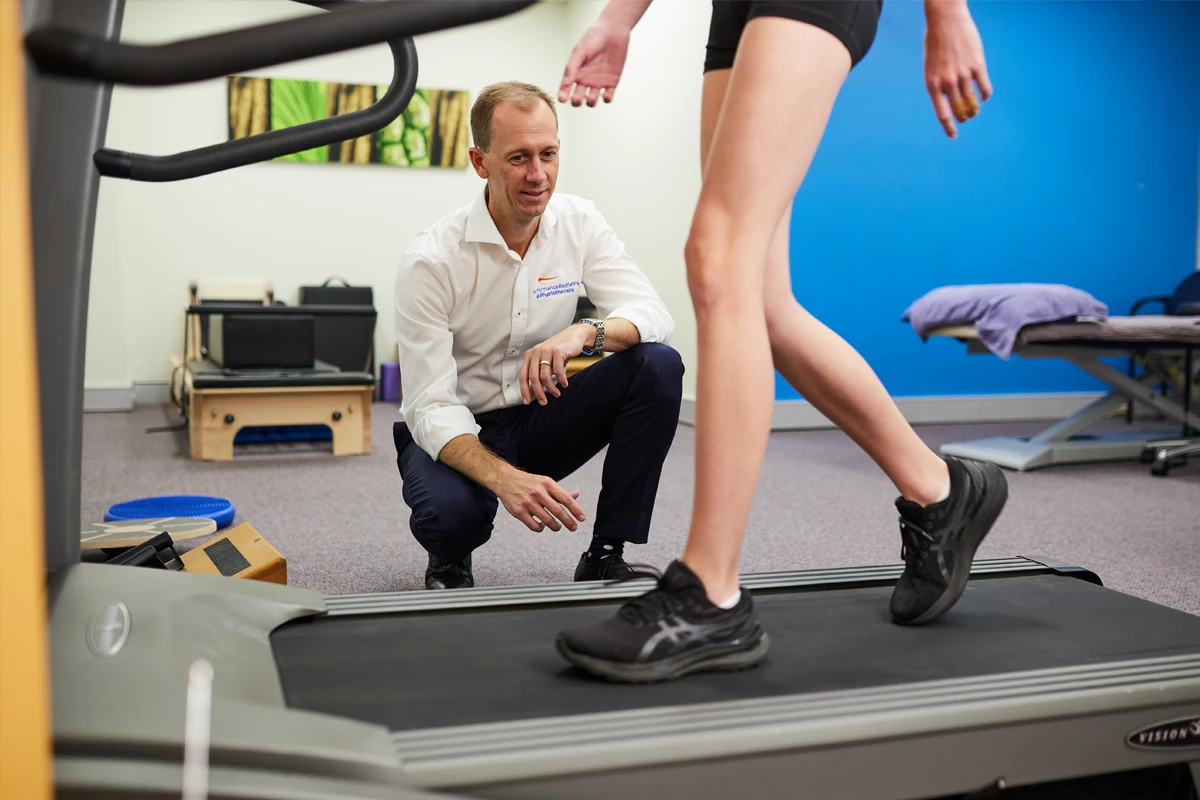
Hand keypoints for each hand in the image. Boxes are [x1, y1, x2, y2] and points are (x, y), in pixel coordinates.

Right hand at [496, 469, 586, 531]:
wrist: (506, 480)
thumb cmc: (528, 482)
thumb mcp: (545, 482)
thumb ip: (560, 492)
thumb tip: (576, 495)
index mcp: (547, 484)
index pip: (565, 499)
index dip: (576, 510)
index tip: (582, 518)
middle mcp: (538, 493)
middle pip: (558, 511)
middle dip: (568, 521)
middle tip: (574, 527)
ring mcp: (528, 502)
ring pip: (547, 520)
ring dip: (555, 526)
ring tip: (558, 527)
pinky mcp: (519, 512)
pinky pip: (534, 525)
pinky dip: (541, 528)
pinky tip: (542, 526)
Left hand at [520, 324, 590, 405]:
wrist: (573, 335)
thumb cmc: (558, 352)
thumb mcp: (545, 361)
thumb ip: (538, 373)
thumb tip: (533, 392)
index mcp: (530, 356)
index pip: (523, 376)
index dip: (524, 390)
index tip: (527, 401)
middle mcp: (536, 352)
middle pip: (533, 378)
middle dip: (538, 392)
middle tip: (544, 402)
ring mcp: (546, 351)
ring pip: (545, 376)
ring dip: (551, 388)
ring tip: (557, 393)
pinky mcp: (558, 351)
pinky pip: (557, 370)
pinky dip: (561, 380)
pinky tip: (564, 384)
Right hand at [558, 19, 630, 106]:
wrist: (613, 31)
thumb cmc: (593, 38)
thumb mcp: (580, 51)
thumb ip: (572, 67)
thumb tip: (565, 84)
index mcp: (575, 73)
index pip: (566, 88)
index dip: (563, 95)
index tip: (562, 99)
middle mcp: (585, 80)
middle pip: (578, 98)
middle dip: (576, 101)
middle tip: (576, 98)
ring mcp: (598, 82)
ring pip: (592, 100)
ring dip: (590, 101)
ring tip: (590, 97)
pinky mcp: (612, 83)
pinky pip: (609, 97)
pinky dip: (607, 99)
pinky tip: (605, 95)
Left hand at [923, 4, 992, 137]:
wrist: (945, 20)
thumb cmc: (935, 43)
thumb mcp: (930, 67)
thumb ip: (939, 83)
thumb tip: (949, 99)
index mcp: (932, 84)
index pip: (942, 113)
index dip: (949, 127)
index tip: (953, 136)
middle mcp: (947, 83)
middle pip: (959, 109)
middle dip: (963, 117)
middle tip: (966, 119)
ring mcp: (963, 75)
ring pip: (972, 101)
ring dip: (974, 108)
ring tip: (974, 111)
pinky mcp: (977, 66)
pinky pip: (984, 87)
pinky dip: (985, 94)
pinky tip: (985, 97)